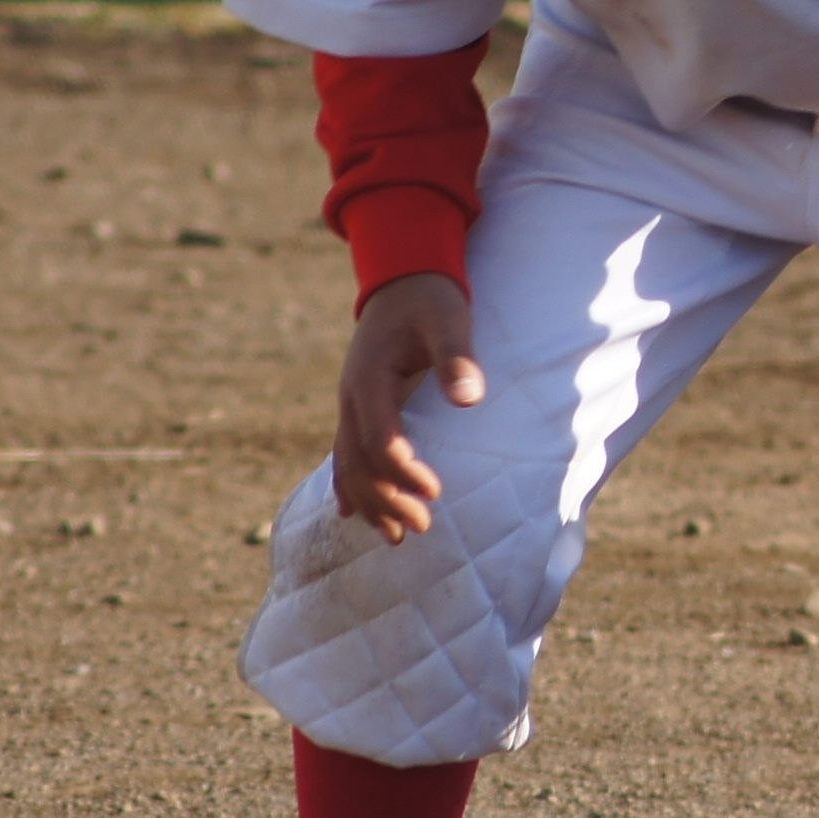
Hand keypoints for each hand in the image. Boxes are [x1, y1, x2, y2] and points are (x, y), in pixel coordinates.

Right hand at [333, 273, 482, 541]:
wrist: (403, 280)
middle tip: (422, 529)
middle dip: (387, 499)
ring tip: (396, 537)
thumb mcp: (449, 319)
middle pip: (359, 462)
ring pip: (349, 464)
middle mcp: (352, 397)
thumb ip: (458, 357)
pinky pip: (347, 453)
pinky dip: (351, 485)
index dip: (405, 470)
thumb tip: (471, 398)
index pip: (381, 439)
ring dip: (370, 501)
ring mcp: (350, 404)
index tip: (436, 492)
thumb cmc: (430, 299)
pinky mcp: (359, 408)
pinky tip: (353, 513)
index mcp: (370, 379)